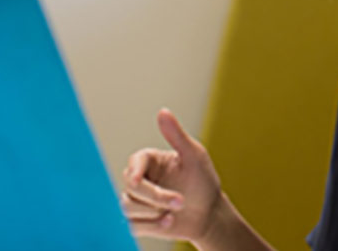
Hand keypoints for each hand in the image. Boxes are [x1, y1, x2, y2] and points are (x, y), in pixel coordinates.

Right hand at [121, 108, 222, 242]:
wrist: (209, 215)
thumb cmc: (203, 182)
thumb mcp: (194, 156)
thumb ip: (177, 136)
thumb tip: (163, 111)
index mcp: (150, 160)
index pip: (135, 163)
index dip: (135, 171)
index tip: (138, 180)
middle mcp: (141, 179)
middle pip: (131, 187)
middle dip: (155, 197)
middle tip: (180, 202)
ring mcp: (138, 201)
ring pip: (128, 207)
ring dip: (154, 213)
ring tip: (176, 212)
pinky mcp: (138, 220)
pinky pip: (131, 225)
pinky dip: (151, 226)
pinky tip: (169, 222)